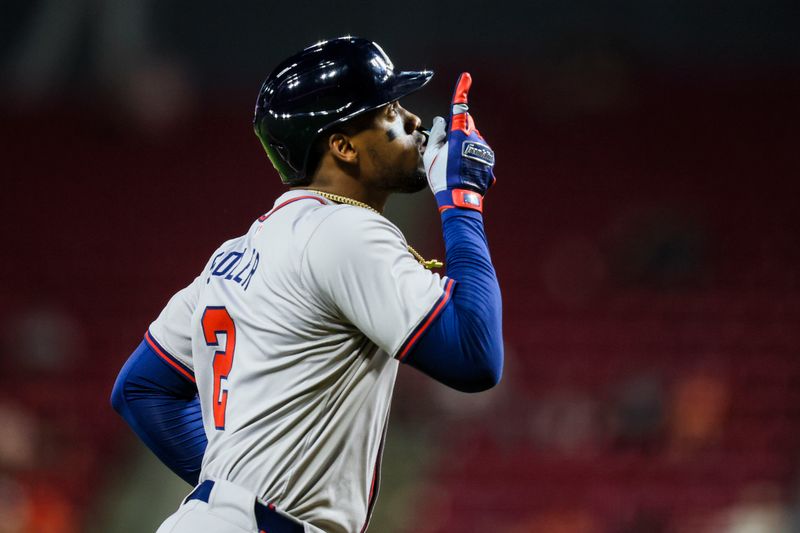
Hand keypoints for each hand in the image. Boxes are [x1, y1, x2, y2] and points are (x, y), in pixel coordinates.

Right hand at [423, 72, 495, 212]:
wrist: (460, 199)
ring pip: (473, 139)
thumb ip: (437, 134)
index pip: (459, 109)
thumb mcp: (432, 155)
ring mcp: (485, 149)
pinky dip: (471, 156)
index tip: (466, 77)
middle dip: (457, 130)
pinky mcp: (490, 159)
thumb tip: (442, 120)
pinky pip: (479, 151)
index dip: (462, 92)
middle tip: (446, 149)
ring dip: (464, 145)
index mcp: (460, 135)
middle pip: (466, 125)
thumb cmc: (442, 177)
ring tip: (454, 165)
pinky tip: (463, 171)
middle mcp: (475, 139)